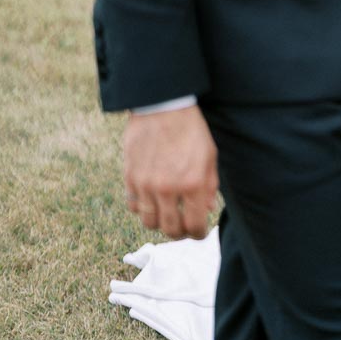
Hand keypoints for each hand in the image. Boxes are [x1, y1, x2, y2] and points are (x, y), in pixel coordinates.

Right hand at [123, 106, 217, 239]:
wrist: (163, 105)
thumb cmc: (190, 129)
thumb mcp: (209, 155)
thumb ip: (210, 186)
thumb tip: (207, 210)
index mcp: (193, 182)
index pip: (194, 226)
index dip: (198, 234)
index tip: (198, 232)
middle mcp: (168, 188)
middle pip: (170, 230)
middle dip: (179, 233)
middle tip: (183, 227)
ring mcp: (146, 184)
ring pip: (149, 222)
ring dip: (159, 221)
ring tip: (167, 213)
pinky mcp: (130, 177)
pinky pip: (134, 205)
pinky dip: (142, 207)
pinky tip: (151, 198)